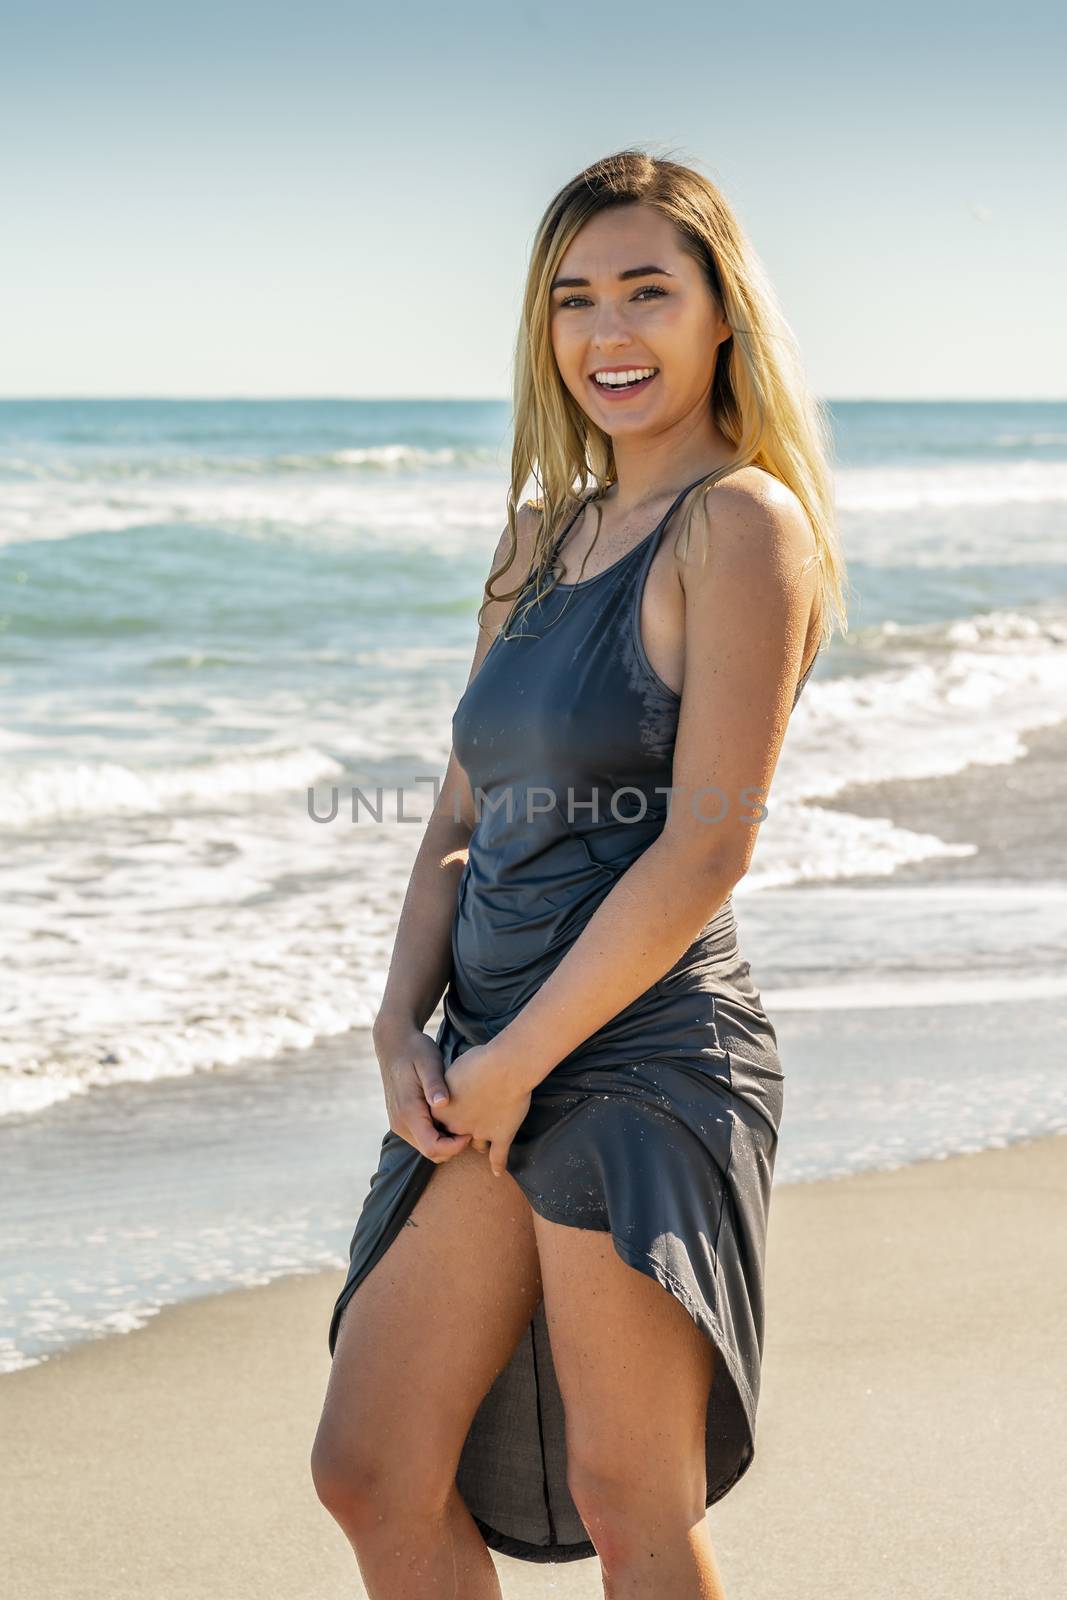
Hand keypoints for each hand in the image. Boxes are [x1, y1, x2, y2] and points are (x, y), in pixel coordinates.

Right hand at [374, 1019, 472, 1164]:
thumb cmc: (415, 1050)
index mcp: (408, 1112)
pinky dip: (438, 1134)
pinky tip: (451, 1116)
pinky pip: (422, 1137)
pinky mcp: (402, 1120)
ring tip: (463, 1120)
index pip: (432, 1147)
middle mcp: (400, 1123)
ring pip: (427, 1147)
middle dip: (453, 1146)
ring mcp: (399, 1123)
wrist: (394, 1044)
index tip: (471, 1131)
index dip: (455, 1146)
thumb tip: (442, 1104)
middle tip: (471, 1126)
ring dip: (446, 1141)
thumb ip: (435, 1084)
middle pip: (431, 1152)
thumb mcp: (428, 1061)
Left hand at [433, 1041, 532, 1177]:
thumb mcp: (454, 1068)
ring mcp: (479, 1132)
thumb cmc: (479, 1061)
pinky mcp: (501, 1135)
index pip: (436, 1122)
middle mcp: (456, 1124)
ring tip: (481, 1142)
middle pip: (453, 1136)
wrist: (506, 1066)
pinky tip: (497, 1171)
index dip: (444, 1118)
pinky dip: (498, 1164)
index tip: (449, 1112)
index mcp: (441, 1109)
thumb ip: (449, 1084)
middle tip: (465, 1125)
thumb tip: (449, 1088)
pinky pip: (498, 1155)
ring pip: (476, 1145)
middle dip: (459, 1133)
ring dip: (478, 1143)